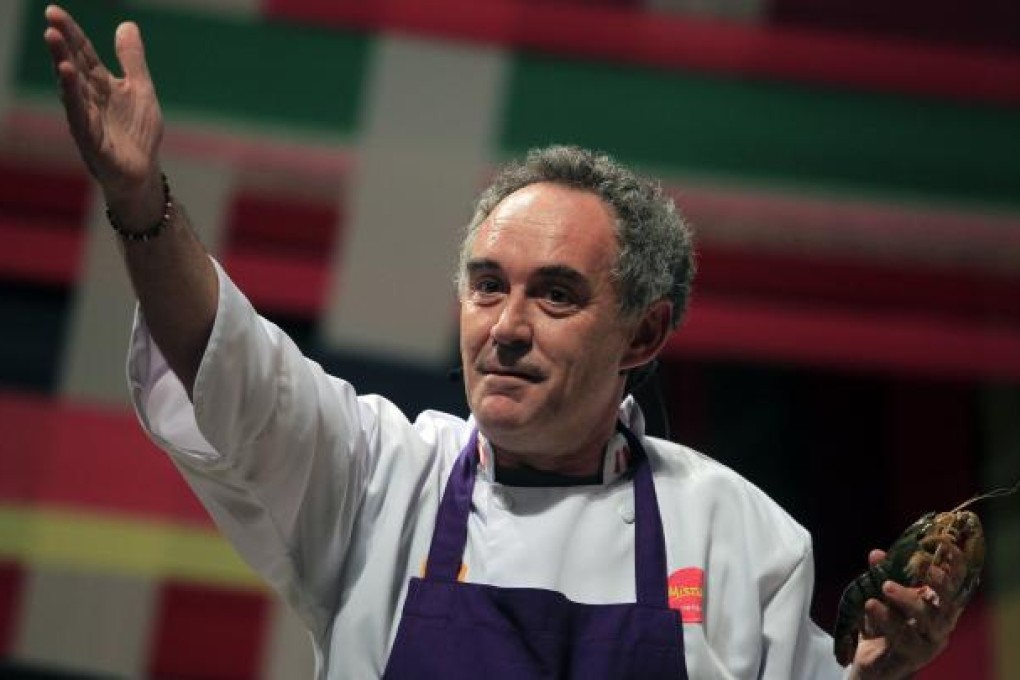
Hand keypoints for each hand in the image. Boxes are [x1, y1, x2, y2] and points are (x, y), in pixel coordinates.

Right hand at [43, 4, 163, 224]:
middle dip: (62, 45)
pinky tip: (67, 78)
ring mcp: (87, 120)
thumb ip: (132, 60)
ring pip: (71, 89)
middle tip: (51, 22)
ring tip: (54, 41)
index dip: (72, 33)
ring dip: (62, 65)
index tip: (54, 11)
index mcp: (100, 86)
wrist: (143, 172)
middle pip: (73, 67)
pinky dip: (73, 97)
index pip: (83, 54)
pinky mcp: (91, 141)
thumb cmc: (138, 132)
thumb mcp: (140, 89)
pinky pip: (79, 117)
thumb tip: (126, 25)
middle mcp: (88, 100)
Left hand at [849, 546, 967, 679]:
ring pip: (929, 621)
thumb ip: (881, 575)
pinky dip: (887, 620)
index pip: (955, 585)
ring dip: (908, 601)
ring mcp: (930, 642)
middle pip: (948, 604)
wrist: (872, 660)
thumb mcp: (882, 595)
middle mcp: (940, 624)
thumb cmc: (884, 623)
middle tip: (925, 568)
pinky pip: (905, 639)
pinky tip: (871, 606)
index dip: (955, 566)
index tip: (947, 546)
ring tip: (885, 586)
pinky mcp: (913, 657)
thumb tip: (877, 554)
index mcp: (938, 605)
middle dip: (940, 585)